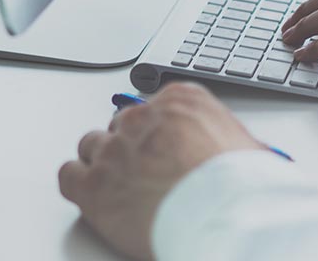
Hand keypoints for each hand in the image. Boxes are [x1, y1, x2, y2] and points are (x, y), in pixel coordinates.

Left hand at [58, 84, 264, 259]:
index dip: (155, 132)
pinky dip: (79, 184)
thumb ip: (228, 141)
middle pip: (121, 125)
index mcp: (180, 101)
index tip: (159, 147)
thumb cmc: (242, 186)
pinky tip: (91, 193)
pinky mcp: (93, 185)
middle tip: (143, 171)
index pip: (153, 107)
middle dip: (129, 148)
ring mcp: (114, 150)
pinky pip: (69, 175)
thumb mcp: (249, 147)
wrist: (225, 215)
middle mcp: (142, 118)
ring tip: (118, 185)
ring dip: (102, 164)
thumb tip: (246, 155)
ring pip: (91, 146)